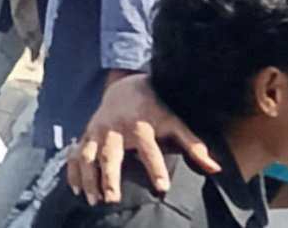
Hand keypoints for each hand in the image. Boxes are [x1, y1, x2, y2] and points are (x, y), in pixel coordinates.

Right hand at [67, 72, 211, 204]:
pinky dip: (73, 172)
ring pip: (87, 155)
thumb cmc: (155, 109)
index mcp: (140, 126)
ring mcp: (97, 131)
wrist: (126, 88)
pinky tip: (76, 190)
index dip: (156, 168)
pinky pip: (75, 154)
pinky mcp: (86, 135)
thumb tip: (214, 168)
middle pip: (110, 154)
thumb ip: (193, 145)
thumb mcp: (175, 122)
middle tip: (112, 199)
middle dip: (109, 176)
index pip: (149, 149)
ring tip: (93, 200)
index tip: (162, 188)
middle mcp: (115, 128)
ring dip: (88, 178)